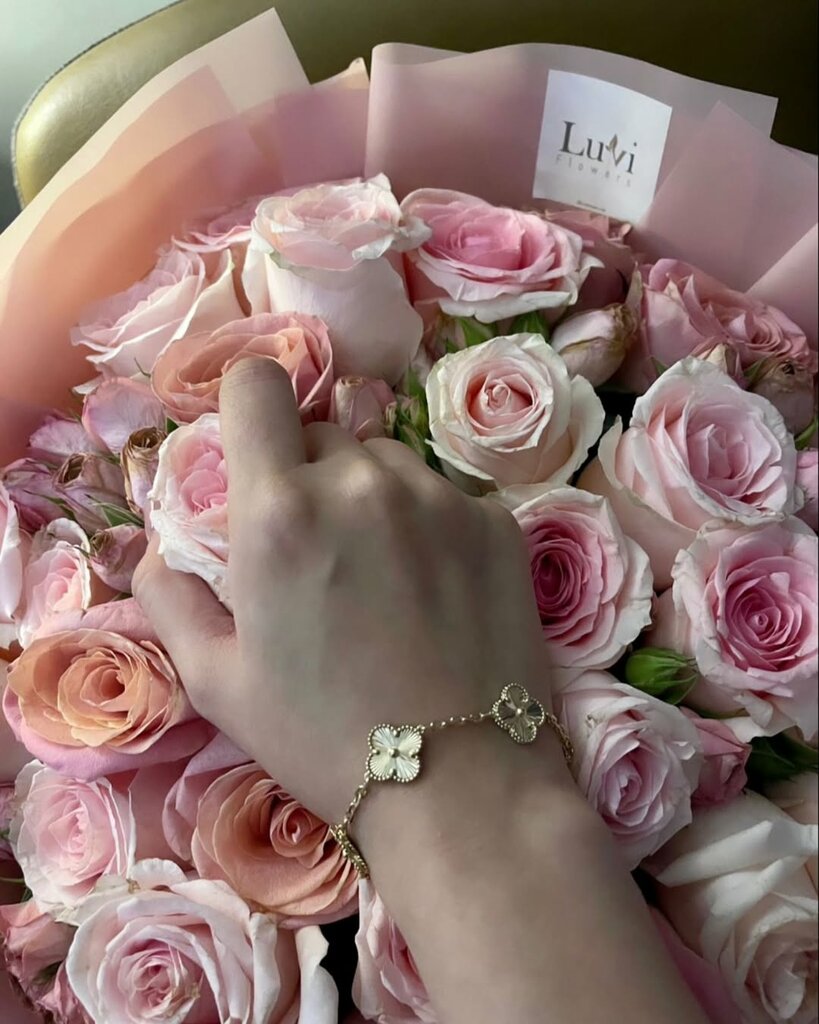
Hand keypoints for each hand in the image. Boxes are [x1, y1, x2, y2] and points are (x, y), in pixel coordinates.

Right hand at [134, 358, 561, 825]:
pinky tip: (436, 594)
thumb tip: (157, 547)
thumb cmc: (322, 737)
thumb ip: (169, 595)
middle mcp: (363, 481)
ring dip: (370, 499)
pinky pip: (445, 496)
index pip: (257, 384)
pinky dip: (431, 527)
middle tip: (318, 554)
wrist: (462, 785)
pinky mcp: (497, 520)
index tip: (253, 453)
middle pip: (322, 433)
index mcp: (282, 510)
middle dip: (307, 476)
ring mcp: (441, 496)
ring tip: (382, 580)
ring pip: (386, 463)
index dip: (247, 407)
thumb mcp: (216, 681)